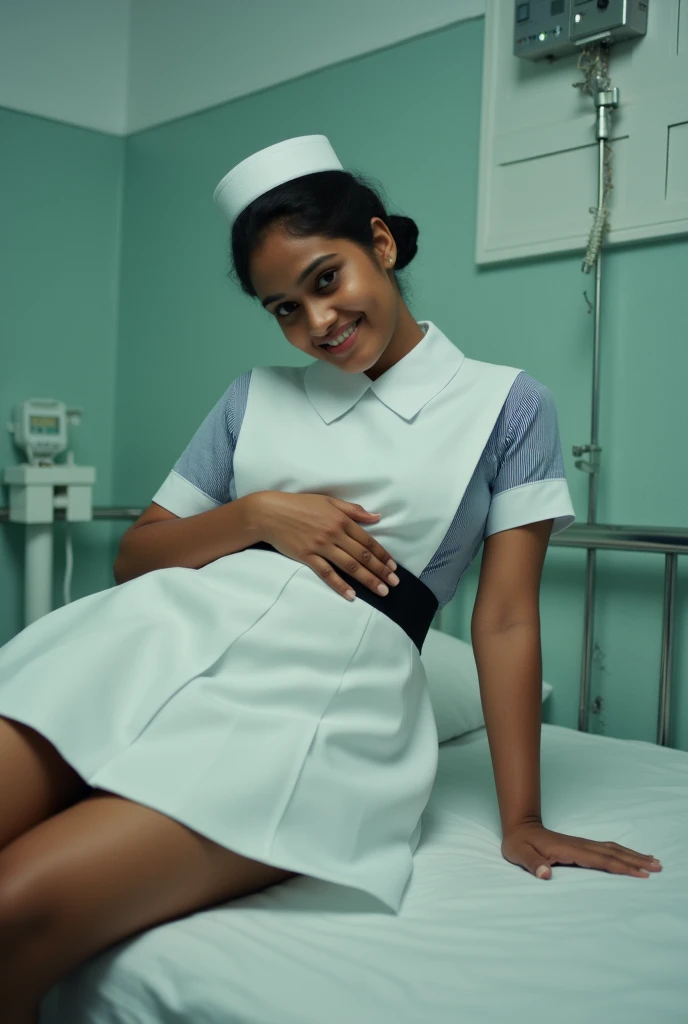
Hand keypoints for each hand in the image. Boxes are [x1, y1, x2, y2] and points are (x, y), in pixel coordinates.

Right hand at [252, 491, 399, 600]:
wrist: (269, 512)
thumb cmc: (299, 504)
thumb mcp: (328, 501)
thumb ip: (353, 510)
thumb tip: (376, 517)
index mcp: (341, 520)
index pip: (367, 541)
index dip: (382, 555)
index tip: (393, 567)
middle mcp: (334, 533)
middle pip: (362, 556)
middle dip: (380, 570)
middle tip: (394, 583)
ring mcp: (320, 546)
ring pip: (349, 566)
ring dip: (368, 580)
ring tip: (382, 591)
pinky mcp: (307, 556)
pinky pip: (327, 573)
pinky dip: (340, 585)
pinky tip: (352, 595)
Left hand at [501, 821, 662, 879]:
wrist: (519, 826)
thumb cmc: (519, 843)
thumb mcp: (519, 854)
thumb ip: (532, 864)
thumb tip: (545, 874)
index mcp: (568, 849)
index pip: (599, 860)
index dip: (620, 867)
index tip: (640, 873)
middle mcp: (579, 845)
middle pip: (612, 852)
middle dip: (635, 860)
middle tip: (658, 866)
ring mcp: (581, 844)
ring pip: (611, 848)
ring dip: (632, 855)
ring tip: (653, 861)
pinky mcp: (581, 845)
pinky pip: (606, 849)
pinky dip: (622, 852)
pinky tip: (631, 856)